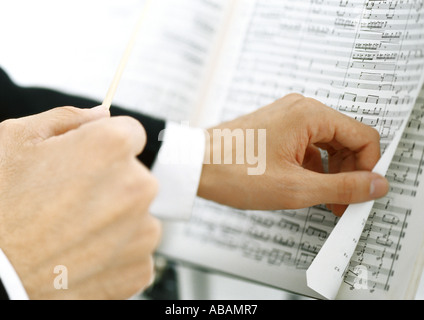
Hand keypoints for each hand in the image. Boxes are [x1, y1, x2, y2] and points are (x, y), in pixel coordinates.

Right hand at [0, 106, 160, 299]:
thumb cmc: (0, 206)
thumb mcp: (18, 140)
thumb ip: (69, 118)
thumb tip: (101, 113)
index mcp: (111, 147)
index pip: (132, 133)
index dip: (108, 145)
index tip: (91, 159)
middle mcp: (136, 186)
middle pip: (136, 174)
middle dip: (111, 182)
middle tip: (71, 199)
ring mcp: (142, 230)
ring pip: (138, 213)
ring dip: (115, 217)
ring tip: (74, 228)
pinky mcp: (139, 266)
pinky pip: (136, 247)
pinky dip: (116, 250)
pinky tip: (83, 251)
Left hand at [198, 94, 389, 215]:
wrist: (195, 165)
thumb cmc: (233, 171)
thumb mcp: (295, 188)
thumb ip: (342, 187)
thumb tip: (375, 184)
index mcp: (309, 115)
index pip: (363, 136)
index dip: (368, 167)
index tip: (363, 191)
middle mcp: (300, 110)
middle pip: (345, 140)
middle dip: (348, 172)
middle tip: (343, 202)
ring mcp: (286, 118)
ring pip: (326, 145)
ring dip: (330, 172)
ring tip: (325, 200)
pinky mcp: (276, 129)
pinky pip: (307, 146)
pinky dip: (312, 167)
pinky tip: (305, 187)